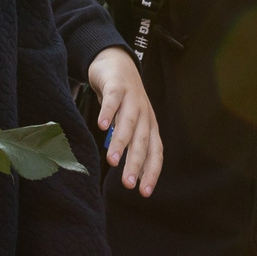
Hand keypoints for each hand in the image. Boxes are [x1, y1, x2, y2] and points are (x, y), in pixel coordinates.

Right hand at [87, 46, 161, 196]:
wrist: (117, 62)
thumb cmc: (124, 100)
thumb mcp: (130, 124)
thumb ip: (130, 145)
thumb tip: (130, 174)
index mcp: (149, 126)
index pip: (155, 152)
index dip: (151, 172)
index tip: (144, 193)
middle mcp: (144, 114)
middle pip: (142, 141)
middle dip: (136, 163)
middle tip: (128, 184)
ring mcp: (132, 98)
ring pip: (129, 123)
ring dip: (121, 142)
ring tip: (111, 160)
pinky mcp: (117, 86)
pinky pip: (113, 100)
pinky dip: (108, 113)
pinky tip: (101, 126)